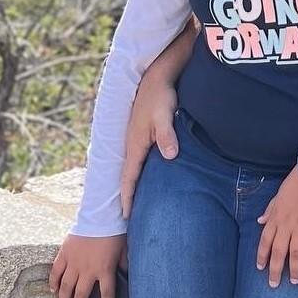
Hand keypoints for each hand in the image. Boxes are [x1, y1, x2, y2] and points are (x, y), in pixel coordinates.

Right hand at [49, 234, 125, 297]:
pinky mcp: (64, 255)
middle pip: (81, 295)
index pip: (106, 295)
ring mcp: (74, 263)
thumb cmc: (114, 233)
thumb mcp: (125, 251)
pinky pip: (55, 272)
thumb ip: (124, 265)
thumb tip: (126, 276)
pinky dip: (53, 282)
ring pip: (65, 287)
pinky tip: (53, 289)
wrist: (100, 217)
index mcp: (105, 270)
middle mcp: (88, 270)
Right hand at [120, 73, 178, 219]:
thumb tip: (169, 156)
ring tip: (139, 205)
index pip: (129, 178)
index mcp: (135, 145)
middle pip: (129, 177)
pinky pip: (142, 161)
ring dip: (136, 186)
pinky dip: (142, 173)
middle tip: (131, 220)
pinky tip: (150, 179)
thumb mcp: (165, 116)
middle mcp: (133, 145)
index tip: (127, 216)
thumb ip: (167, 136)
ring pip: (135, 169)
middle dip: (129, 197)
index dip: (128, 198)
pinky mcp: (145, 135)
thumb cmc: (161, 97)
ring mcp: (138, 141)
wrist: (156, 78)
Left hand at [256, 167, 297, 287]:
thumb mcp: (277, 196)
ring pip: (295, 252)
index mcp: (275, 218)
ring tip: (294, 281)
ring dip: (293, 268)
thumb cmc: (295, 183)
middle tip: (274, 284)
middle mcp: (286, 225)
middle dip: (275, 270)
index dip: (262, 256)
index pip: (265, 241)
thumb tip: (260, 221)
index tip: (260, 268)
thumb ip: (269, 210)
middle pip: (278, 252)